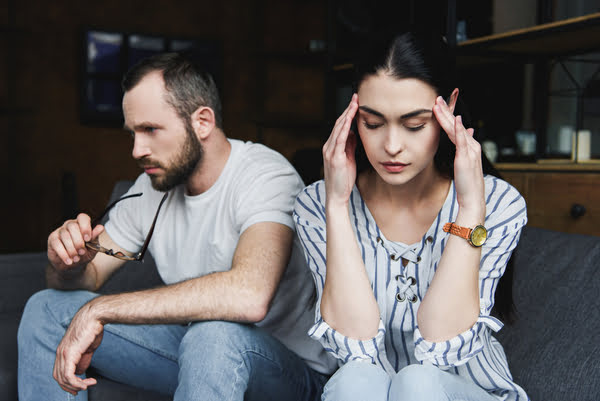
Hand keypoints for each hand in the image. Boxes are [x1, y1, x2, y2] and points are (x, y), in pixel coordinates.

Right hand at [48, 213, 103, 271]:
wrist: (72, 265)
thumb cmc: (83, 253)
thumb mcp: (92, 247)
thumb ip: (95, 237)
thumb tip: (100, 227)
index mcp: (81, 224)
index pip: (83, 218)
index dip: (85, 227)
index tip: (87, 239)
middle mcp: (70, 225)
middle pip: (73, 226)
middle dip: (79, 241)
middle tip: (82, 252)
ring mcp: (60, 231)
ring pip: (65, 236)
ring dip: (72, 249)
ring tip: (76, 258)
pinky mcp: (52, 239)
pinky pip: (57, 244)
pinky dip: (64, 254)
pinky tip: (69, 261)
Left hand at [53, 304, 102, 394]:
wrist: (94, 316)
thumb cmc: (93, 328)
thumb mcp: (88, 347)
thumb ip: (83, 359)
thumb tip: (80, 371)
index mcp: (63, 350)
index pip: (59, 371)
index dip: (66, 382)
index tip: (78, 386)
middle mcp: (60, 353)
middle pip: (58, 377)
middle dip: (69, 387)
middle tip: (81, 390)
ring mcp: (63, 353)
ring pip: (62, 378)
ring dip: (76, 386)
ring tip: (88, 385)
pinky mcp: (69, 354)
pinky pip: (68, 375)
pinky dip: (76, 383)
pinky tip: (86, 383)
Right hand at [323, 94, 358, 207]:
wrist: (337, 196)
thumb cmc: (343, 180)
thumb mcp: (348, 159)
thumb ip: (350, 146)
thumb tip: (354, 133)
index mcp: (331, 147)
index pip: (340, 126)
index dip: (348, 113)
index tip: (356, 103)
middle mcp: (328, 147)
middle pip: (338, 123)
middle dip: (348, 109)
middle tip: (357, 97)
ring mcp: (330, 152)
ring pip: (338, 128)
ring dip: (347, 114)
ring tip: (355, 103)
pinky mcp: (334, 157)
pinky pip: (339, 138)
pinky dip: (345, 126)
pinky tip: (351, 118)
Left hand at [433, 92, 484, 216]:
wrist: (473, 198)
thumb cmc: (467, 183)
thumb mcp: (465, 162)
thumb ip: (464, 147)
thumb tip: (466, 132)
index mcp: (470, 147)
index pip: (456, 128)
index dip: (447, 116)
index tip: (438, 106)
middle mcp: (472, 146)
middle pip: (456, 124)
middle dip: (446, 111)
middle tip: (437, 99)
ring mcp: (470, 150)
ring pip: (457, 129)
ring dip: (448, 116)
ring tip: (439, 105)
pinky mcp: (466, 157)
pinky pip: (462, 140)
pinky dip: (459, 129)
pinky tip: (455, 120)